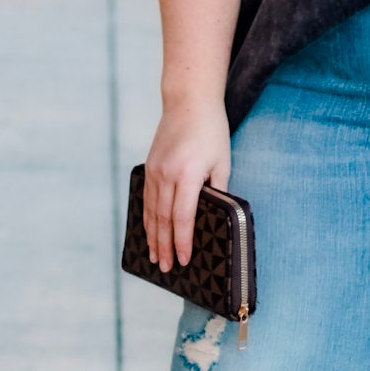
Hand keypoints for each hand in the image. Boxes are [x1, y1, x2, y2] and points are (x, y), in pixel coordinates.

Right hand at [143, 94, 232, 269]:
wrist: (188, 101)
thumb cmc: (212, 131)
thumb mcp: (222, 161)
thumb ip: (217, 189)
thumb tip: (214, 215)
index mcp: (187, 174)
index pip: (183, 217)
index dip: (183, 242)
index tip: (186, 260)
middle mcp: (167, 174)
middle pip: (163, 219)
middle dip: (165, 246)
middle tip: (167, 268)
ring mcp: (154, 170)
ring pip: (151, 211)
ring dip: (153, 237)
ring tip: (156, 257)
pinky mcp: (149, 166)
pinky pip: (146, 199)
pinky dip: (147, 218)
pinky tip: (149, 232)